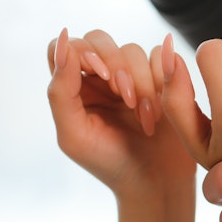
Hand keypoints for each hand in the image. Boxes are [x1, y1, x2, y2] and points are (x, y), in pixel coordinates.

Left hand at [46, 28, 195, 202]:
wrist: (155, 182)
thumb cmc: (109, 163)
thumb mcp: (74, 135)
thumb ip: (60, 92)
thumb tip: (63, 43)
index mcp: (74, 87)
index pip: (68, 46)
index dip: (83, 51)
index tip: (100, 75)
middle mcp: (100, 77)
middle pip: (100, 39)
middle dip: (116, 65)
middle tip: (127, 98)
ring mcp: (131, 76)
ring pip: (133, 50)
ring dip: (141, 84)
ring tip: (146, 120)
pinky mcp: (161, 79)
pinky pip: (161, 56)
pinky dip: (162, 81)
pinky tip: (161, 112)